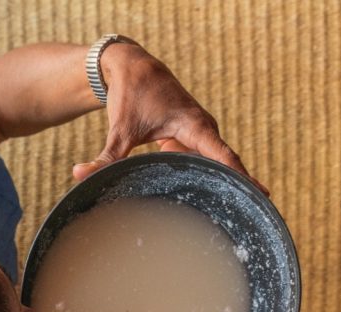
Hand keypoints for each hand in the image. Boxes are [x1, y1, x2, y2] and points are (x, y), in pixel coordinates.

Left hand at [71, 42, 269, 194]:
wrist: (133, 68)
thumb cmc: (131, 94)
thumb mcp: (120, 129)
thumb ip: (104, 157)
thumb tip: (78, 174)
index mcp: (195, 126)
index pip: (223, 156)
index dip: (241, 177)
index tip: (261, 195)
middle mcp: (203, 130)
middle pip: (227, 164)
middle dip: (243, 187)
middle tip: (260, 214)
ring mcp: (199, 134)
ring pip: (216, 163)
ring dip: (228, 184)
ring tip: (247, 213)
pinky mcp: (190, 139)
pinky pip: (204, 161)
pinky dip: (208, 178)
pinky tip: (216, 201)